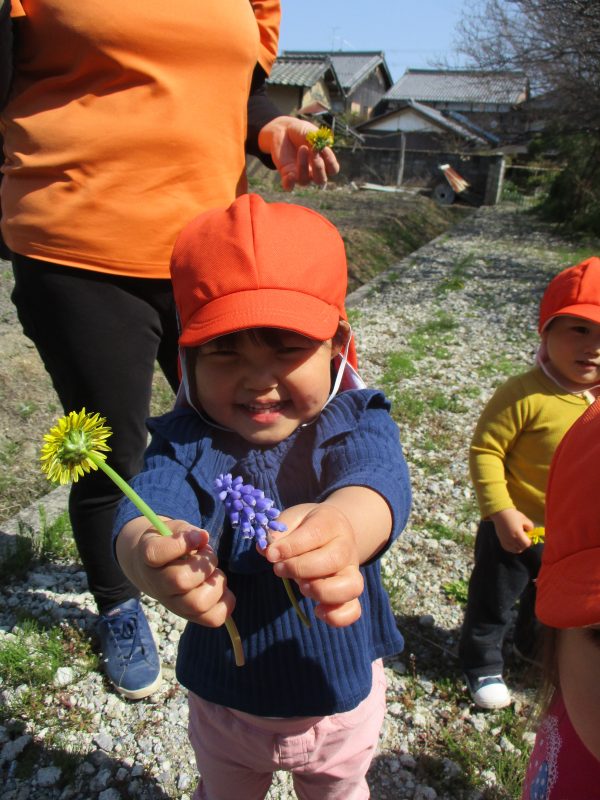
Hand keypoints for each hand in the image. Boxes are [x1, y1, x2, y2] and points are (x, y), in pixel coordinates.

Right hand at [115, 519, 234, 626]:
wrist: (151, 568)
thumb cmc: (168, 544)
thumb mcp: (172, 530)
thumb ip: (186, 532)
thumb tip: (203, 538)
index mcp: (149, 557)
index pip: (155, 553)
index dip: (182, 542)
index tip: (198, 537)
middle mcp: (157, 584)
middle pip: (180, 581)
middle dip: (204, 564)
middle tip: (207, 556)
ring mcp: (172, 603)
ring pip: (198, 603)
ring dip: (216, 584)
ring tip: (214, 573)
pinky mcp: (189, 615)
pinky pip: (212, 618)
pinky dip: (226, 603)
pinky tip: (222, 589)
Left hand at [258, 116, 339, 190]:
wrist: (283, 130)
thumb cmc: (301, 131)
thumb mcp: (311, 133)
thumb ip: (317, 141)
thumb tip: (319, 149)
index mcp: (323, 162)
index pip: (333, 170)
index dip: (330, 161)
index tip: (324, 147)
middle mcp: (313, 172)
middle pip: (321, 180)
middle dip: (318, 167)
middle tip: (313, 151)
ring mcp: (299, 174)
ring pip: (305, 181)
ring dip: (303, 165)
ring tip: (302, 148)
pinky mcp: (286, 175)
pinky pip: (289, 186)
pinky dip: (290, 183)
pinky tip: (290, 175)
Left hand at [264, 503, 363, 626]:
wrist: (331, 531)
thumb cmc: (306, 526)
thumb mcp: (292, 520)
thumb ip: (279, 532)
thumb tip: (265, 549)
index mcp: (331, 524)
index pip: (316, 533)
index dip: (291, 546)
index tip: (271, 554)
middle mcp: (346, 547)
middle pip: (334, 559)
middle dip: (301, 568)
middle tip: (279, 569)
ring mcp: (352, 572)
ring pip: (352, 586)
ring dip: (322, 591)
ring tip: (302, 587)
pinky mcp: (349, 593)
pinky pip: (354, 610)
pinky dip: (338, 616)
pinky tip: (317, 611)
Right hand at [490, 508, 533, 553]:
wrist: (500, 514)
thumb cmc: (513, 515)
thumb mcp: (525, 519)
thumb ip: (530, 527)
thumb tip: (530, 532)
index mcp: (518, 533)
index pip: (526, 544)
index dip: (529, 541)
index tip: (528, 537)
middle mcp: (511, 539)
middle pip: (522, 548)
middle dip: (525, 544)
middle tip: (524, 538)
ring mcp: (506, 541)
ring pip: (516, 550)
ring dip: (519, 547)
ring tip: (519, 540)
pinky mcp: (502, 541)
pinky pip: (509, 549)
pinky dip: (513, 548)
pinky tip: (514, 542)